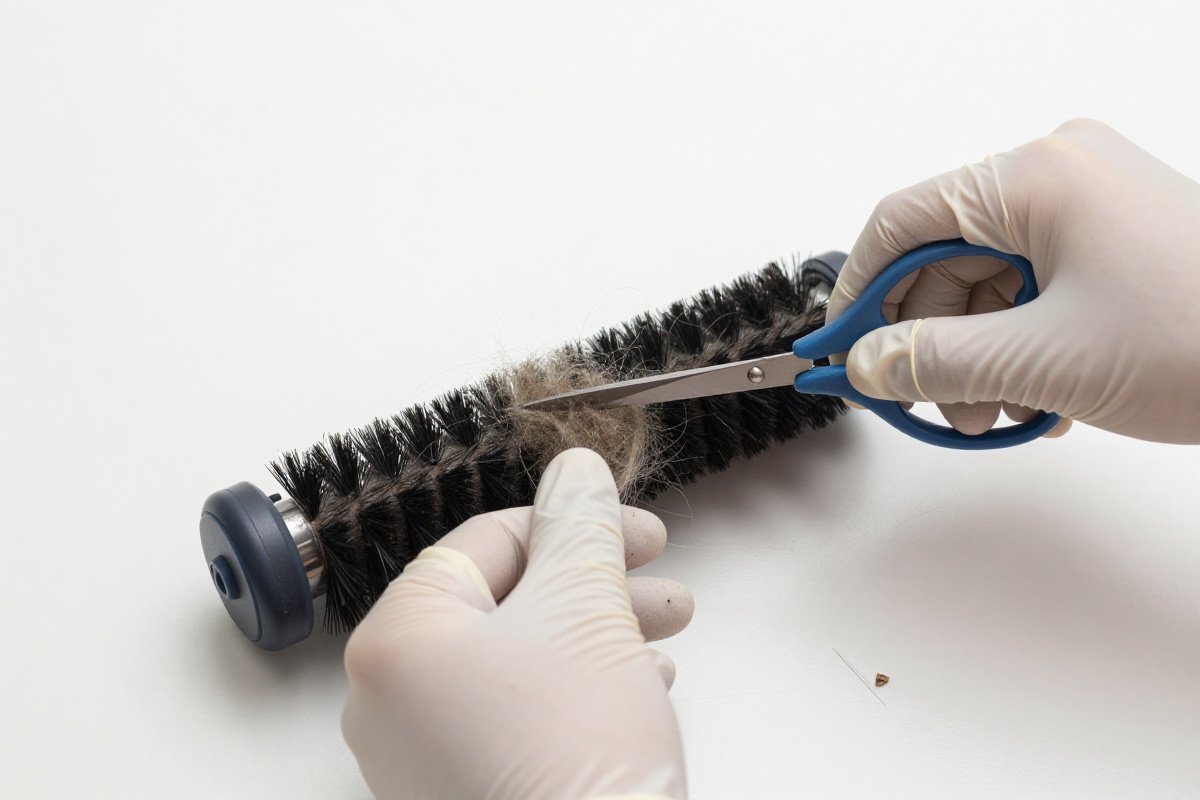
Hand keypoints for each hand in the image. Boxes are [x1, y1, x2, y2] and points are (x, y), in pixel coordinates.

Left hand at [341, 448, 691, 799]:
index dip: (571, 525)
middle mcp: (389, 701)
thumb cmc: (575, 749)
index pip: (484, 545)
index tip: (638, 531)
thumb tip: (575, 471)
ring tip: (668, 640)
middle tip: (663, 587)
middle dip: (597, 586)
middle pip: (505, 605)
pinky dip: (576, 693)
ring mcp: (419, 760)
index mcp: (397, 640)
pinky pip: (514, 720)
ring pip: (519, 664)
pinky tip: (638, 691)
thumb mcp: (585, 608)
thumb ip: (579, 526)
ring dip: (598, 637)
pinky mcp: (459, 799)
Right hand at [828, 118, 1199, 443]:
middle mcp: (1058, 177)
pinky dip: (1019, 347)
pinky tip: (1037, 398)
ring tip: (996, 417)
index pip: (903, 221)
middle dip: (930, 342)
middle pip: (944, 260)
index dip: (861, 293)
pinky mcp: (1112, 243)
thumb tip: (865, 365)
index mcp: (1035, 177)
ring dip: (976, 357)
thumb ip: (934, 362)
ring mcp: (1090, 208)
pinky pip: (1032, 291)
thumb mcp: (1042, 361)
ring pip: (987, 284)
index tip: (838, 351)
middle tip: (928, 408)